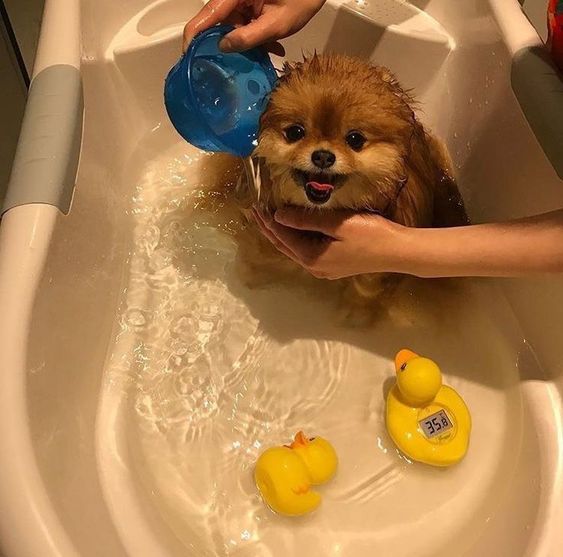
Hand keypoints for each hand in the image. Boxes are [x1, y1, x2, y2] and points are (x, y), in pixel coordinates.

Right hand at [182, 0, 325, 52]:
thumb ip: (249, 38)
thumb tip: (224, 48)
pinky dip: (254, 35)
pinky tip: (270, 45)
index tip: (191, 62)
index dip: (193, 41)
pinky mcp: (247, 2)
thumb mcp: (276, 24)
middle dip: (228, 47)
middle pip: (216, 25)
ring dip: (246, 43)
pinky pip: (242, 22)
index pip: (203, 18)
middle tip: (240, 65)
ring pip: (231, 26)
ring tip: (267, 51)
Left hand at [252, 207, 403, 278]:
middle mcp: (314, 267)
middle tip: (254, 212)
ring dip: (281, 234)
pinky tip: (293, 229)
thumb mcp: (336, 224)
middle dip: (269, 229)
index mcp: (312, 258)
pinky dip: (296, 238)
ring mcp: (324, 268)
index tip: (257, 205)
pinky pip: (307, 250)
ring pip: (295, 249)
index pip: (283, 237)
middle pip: (285, 246)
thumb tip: (279, 216)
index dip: (269, 221)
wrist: (398, 251)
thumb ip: (305, 220)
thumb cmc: (370, 235)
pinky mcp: (334, 264)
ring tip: (268, 219)